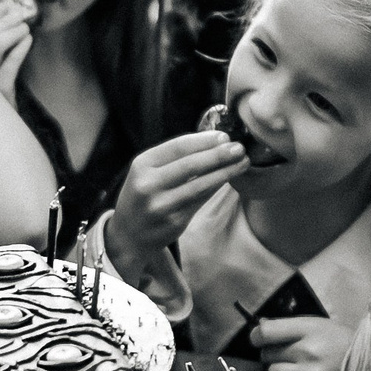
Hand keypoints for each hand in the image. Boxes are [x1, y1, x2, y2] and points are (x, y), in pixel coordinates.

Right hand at [107, 130, 246, 279]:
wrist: (128, 233)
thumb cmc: (144, 194)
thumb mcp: (148, 170)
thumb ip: (174, 157)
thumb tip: (215, 141)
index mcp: (142, 164)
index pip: (178, 146)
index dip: (204, 141)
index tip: (225, 136)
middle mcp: (149, 185)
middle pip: (191, 165)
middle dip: (219, 155)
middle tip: (239, 148)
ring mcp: (162, 206)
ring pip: (200, 185)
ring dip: (225, 172)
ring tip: (242, 163)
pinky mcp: (175, 222)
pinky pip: (201, 201)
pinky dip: (216, 188)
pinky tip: (228, 179)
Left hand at [251, 316, 370, 370]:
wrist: (368, 366)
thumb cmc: (339, 341)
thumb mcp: (317, 324)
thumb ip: (288, 327)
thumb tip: (259, 328)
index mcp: (309, 329)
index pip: (266, 333)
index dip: (256, 335)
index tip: (258, 337)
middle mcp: (308, 352)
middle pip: (267, 354)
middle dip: (271, 352)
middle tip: (285, 351)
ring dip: (278, 368)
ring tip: (292, 365)